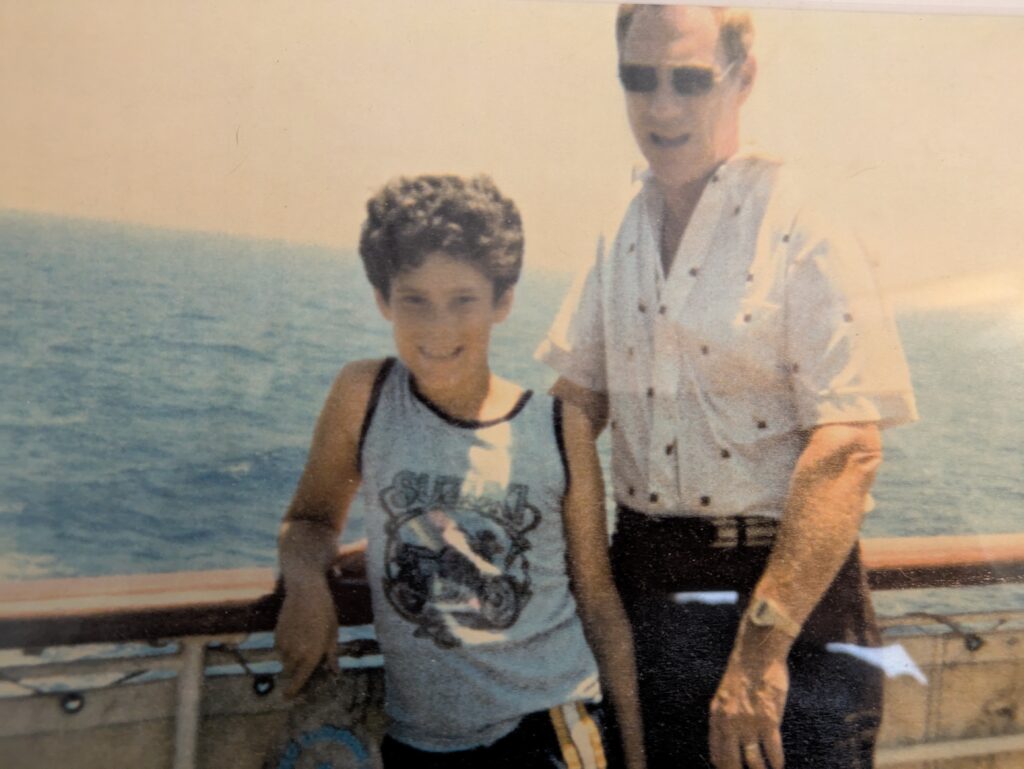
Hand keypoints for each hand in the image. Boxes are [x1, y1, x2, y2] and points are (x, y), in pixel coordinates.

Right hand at [274, 575, 339, 697]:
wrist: (306, 591)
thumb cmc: (325, 612)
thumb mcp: (333, 633)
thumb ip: (332, 656)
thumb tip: (335, 672)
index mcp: (312, 655)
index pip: (299, 681)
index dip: (293, 692)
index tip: (288, 697)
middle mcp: (296, 653)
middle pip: (290, 673)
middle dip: (296, 671)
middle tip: (304, 662)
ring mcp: (284, 645)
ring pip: (284, 661)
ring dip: (291, 659)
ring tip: (303, 642)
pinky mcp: (276, 635)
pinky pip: (279, 649)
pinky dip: (284, 648)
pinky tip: (295, 633)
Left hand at [709, 657, 788, 768]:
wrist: (756, 654)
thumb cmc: (742, 674)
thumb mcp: (724, 697)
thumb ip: (724, 718)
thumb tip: (730, 741)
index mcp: (717, 718)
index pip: (717, 755)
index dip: (724, 768)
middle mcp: (729, 724)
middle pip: (732, 763)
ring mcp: (749, 723)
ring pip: (754, 761)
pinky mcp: (768, 719)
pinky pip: (772, 749)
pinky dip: (776, 761)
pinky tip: (779, 766)